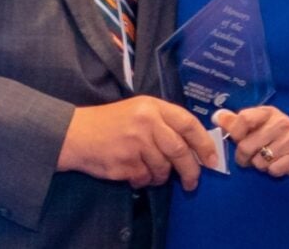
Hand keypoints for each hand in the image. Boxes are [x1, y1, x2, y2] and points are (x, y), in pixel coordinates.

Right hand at [57, 96, 217, 189]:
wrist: (76, 133)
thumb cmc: (111, 123)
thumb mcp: (139, 111)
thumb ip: (164, 123)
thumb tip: (194, 147)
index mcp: (152, 106)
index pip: (187, 123)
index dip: (204, 143)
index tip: (212, 159)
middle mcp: (146, 122)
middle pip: (179, 150)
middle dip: (191, 170)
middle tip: (192, 182)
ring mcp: (134, 143)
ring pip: (163, 168)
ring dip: (162, 177)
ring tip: (152, 173)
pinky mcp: (124, 162)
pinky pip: (145, 178)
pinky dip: (144, 181)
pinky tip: (135, 174)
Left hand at [214, 106, 288, 176]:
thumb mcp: (267, 123)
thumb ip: (241, 121)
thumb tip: (216, 117)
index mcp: (268, 113)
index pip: (242, 119)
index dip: (235, 134)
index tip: (237, 141)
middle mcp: (280, 123)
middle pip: (247, 146)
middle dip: (243, 158)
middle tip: (248, 160)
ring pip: (260, 162)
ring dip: (261, 166)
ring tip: (270, 160)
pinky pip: (275, 170)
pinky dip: (275, 172)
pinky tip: (282, 165)